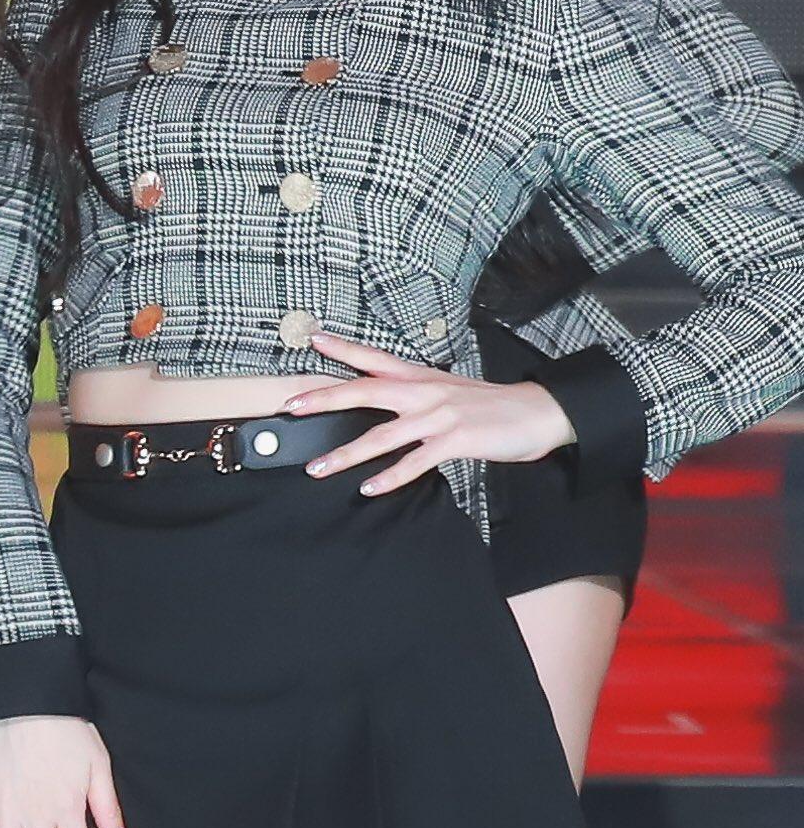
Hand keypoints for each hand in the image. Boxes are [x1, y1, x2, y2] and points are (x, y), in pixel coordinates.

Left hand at [283, 330, 576, 495]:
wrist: (536, 412)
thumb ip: (417, 393)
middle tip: (291, 406)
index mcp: (421, 376)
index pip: (374, 358)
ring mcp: (438, 416)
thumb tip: (388, 400)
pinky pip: (415, 461)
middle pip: (364, 391)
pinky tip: (369, 489)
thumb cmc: (491, 404)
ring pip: (381, 435)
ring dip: (346, 454)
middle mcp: (424, 391)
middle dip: (325, 399)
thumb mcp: (449, 390)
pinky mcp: (454, 440)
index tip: (313, 338)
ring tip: (318, 468)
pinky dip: (391, 477)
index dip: (343, 348)